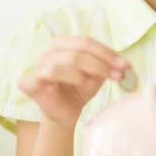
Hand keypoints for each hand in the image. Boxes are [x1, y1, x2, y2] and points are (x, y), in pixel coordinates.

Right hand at [18, 36, 132, 125]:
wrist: (65, 114)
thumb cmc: (79, 90)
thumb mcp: (97, 75)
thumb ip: (106, 66)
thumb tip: (123, 64)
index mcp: (64, 44)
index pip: (86, 42)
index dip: (107, 52)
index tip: (125, 65)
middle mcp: (49, 51)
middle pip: (79, 49)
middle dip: (102, 62)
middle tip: (119, 74)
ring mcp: (38, 65)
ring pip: (66, 61)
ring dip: (88, 70)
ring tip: (97, 83)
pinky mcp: (30, 81)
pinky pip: (49, 73)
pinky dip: (68, 77)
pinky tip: (79, 85)